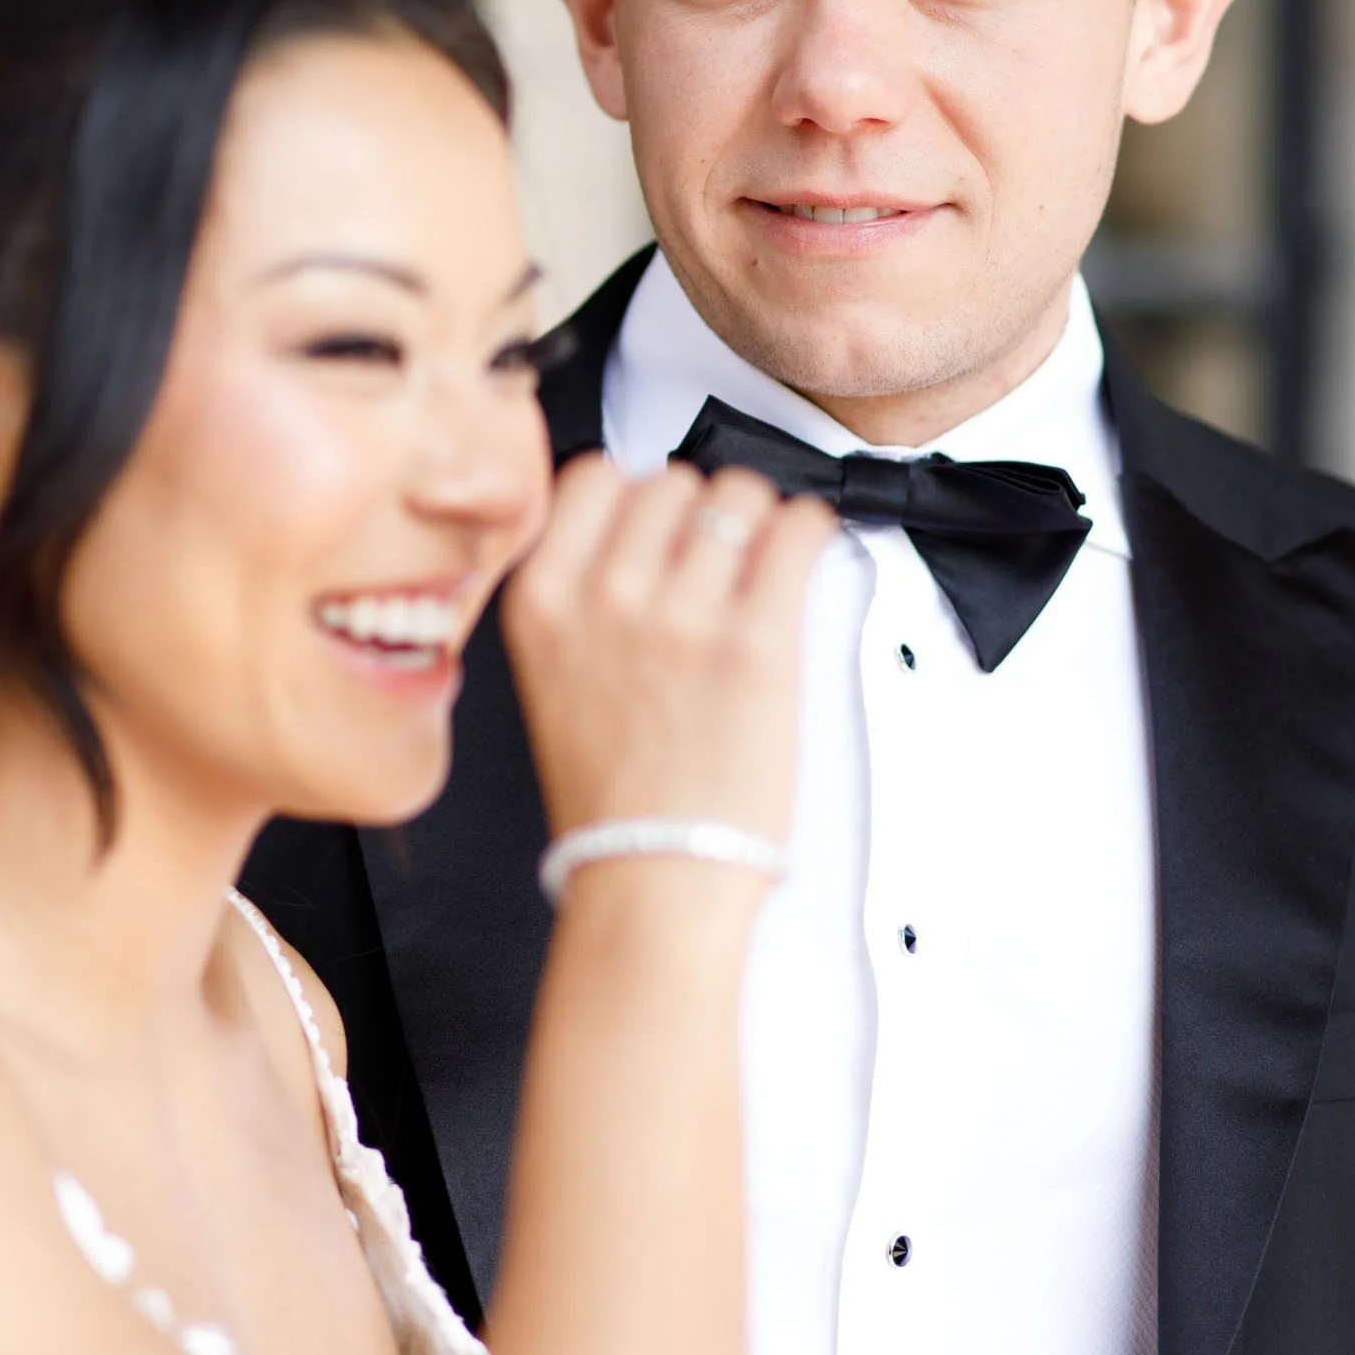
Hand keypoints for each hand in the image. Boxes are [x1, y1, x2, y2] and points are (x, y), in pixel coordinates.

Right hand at [503, 457, 832, 853]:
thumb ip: (585, 595)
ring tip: (763, 571)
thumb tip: (648, 533)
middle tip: (718, 562)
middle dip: (701, 512)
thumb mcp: (555, 677)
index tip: (661, 522)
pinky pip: (798, 531)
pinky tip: (803, 560)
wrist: (655, 878)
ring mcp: (683, 616)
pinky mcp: (758, 643)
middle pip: (672, 480)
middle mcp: (607, 596)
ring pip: (738, 495)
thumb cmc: (615, 797)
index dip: (637, 495)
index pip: (595, 476)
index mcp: (545, 600)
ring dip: (759, 523)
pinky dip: (809, 533)